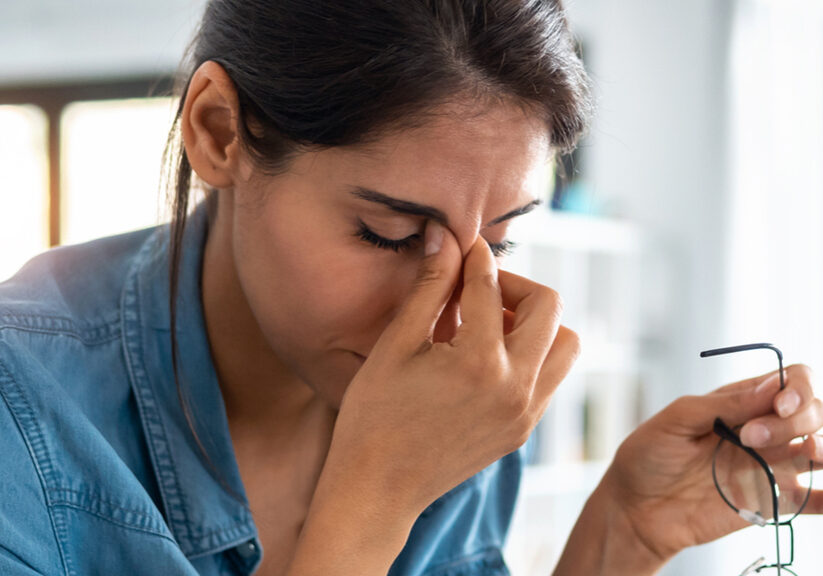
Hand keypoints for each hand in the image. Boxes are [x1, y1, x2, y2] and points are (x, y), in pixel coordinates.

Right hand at [319, 220, 580, 517]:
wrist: (377, 490)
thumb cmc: (373, 416)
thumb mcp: (396, 345)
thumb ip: (429, 288)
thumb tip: (444, 237)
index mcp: (479, 362)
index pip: (490, 286)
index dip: (474, 256)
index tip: (462, 242)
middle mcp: (516, 388)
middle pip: (549, 307)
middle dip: (514, 285)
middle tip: (476, 288)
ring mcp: (526, 413)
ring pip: (564, 344)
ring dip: (534, 322)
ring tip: (488, 324)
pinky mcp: (523, 430)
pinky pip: (550, 377)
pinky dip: (531, 354)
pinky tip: (487, 356)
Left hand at [604, 364, 822, 562]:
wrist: (636, 507)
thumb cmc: (649, 456)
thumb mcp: (677, 419)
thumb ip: (724, 404)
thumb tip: (773, 387)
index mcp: (742, 401)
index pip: (793, 381)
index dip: (798, 390)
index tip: (778, 405)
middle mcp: (766, 429)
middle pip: (814, 412)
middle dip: (795, 420)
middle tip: (750, 438)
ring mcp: (774, 465)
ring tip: (809, 452)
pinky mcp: (775, 501)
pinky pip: (818, 500)